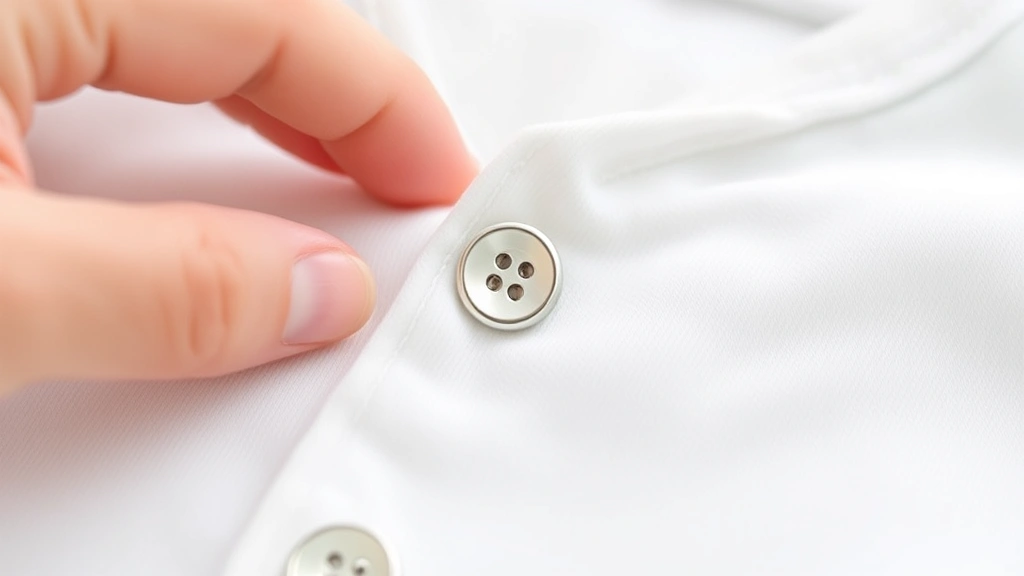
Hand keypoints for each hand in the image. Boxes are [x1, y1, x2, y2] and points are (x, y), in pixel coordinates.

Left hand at [0, 0, 477, 393]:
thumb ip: (162, 289)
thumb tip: (313, 294)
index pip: (266, 16)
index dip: (380, 101)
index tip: (437, 179)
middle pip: (238, 14)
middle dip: (343, 100)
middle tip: (407, 183)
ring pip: (175, 35)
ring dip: (270, 106)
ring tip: (333, 176)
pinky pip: (103, 62)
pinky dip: (183, 117)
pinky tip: (198, 167)